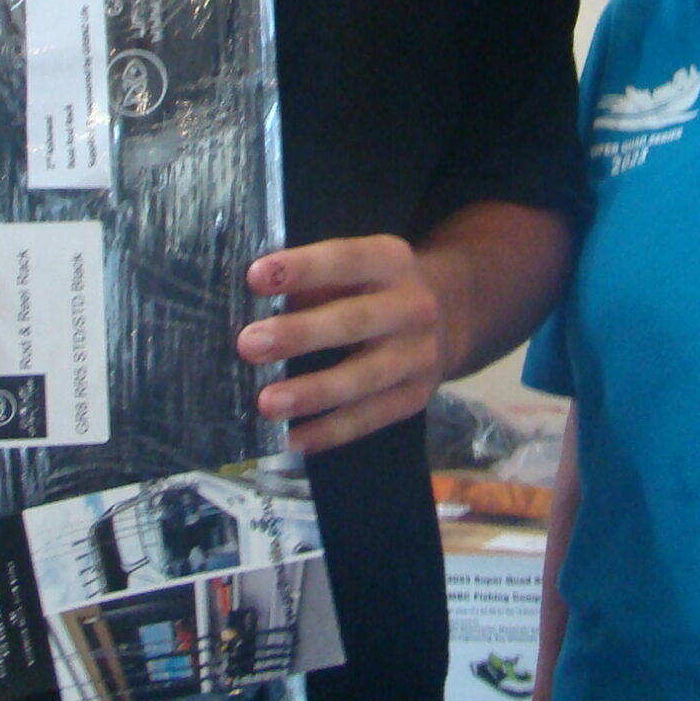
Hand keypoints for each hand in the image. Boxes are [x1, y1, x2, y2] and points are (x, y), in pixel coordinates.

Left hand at [236, 235, 448, 454]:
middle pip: (354, 321)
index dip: (302, 269)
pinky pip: (369, 418)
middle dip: (300, 334)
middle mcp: (412, 307)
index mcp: (390, 261)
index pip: (344, 260)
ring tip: (267, 404)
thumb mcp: (355, 269)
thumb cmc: (374, 288)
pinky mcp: (415, 397)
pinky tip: (292, 440)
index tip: (255, 277)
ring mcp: (418, 356)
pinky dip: (329, 431)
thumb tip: (251, 308)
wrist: (450, 314)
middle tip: (249, 345)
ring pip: (363, 378)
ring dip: (312, 393)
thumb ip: (312, 283)